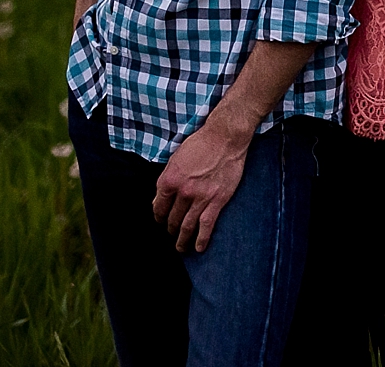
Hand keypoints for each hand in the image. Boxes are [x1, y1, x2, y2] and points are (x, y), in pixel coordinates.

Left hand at [151, 115, 249, 252]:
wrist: (225, 137)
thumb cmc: (201, 143)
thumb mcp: (177, 158)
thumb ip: (169, 178)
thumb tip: (162, 196)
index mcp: (169, 180)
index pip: (159, 206)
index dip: (158, 216)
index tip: (160, 220)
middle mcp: (182, 191)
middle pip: (172, 218)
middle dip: (170, 229)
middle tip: (171, 233)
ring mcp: (200, 197)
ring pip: (186, 226)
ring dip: (182, 240)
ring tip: (180, 248)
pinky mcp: (217, 200)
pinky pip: (206, 225)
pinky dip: (201, 239)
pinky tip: (198, 248)